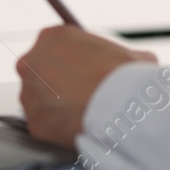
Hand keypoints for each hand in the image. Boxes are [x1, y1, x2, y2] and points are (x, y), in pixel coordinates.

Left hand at [16, 26, 155, 145]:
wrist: (120, 106)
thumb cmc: (126, 76)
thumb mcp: (134, 56)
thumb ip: (126, 56)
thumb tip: (140, 64)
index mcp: (51, 38)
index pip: (55, 49)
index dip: (71, 62)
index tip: (83, 74)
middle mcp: (31, 63)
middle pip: (40, 74)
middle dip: (57, 85)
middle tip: (81, 96)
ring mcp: (29, 94)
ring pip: (40, 103)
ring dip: (57, 109)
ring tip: (85, 115)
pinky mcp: (34, 123)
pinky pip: (46, 127)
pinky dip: (60, 131)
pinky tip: (80, 130)